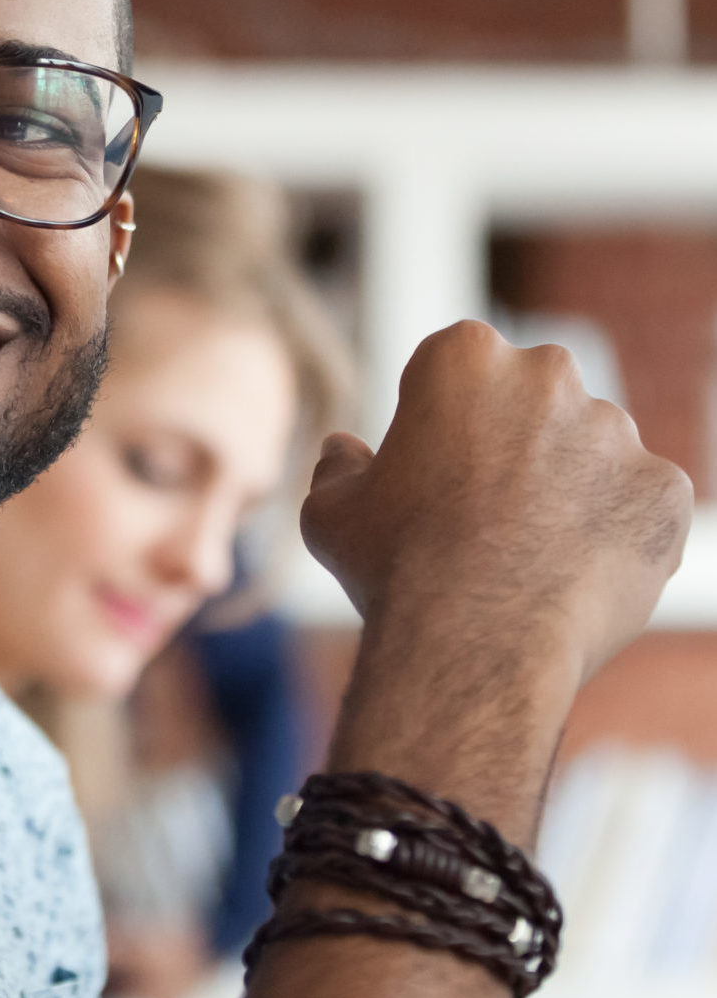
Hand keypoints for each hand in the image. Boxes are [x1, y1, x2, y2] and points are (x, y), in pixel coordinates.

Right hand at [301, 320, 690, 688]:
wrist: (475, 641)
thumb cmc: (392, 567)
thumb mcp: (330, 510)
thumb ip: (338, 466)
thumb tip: (343, 449)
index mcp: (462, 356)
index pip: (459, 368)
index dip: (442, 418)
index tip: (435, 466)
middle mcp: (548, 374)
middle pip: (535, 397)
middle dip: (516, 438)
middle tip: (484, 509)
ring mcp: (616, 431)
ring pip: (592, 450)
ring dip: (569, 485)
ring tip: (530, 554)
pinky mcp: (665, 490)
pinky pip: (641, 504)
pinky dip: (616, 533)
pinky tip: (573, 575)